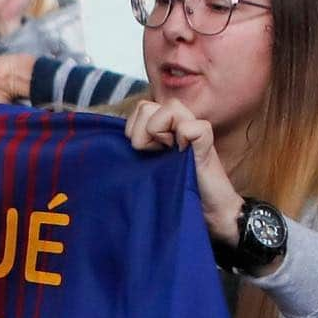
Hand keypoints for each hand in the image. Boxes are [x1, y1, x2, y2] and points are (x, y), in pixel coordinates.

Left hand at [124, 99, 241, 242]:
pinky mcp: (207, 141)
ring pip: (169, 107)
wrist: (206, 210)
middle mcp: (178, 120)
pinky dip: (183, 140)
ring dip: (159, 134)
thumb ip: (136, 145)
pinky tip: (185, 157)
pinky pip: (190, 127)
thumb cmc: (173, 188)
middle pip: (146, 106)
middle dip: (141, 134)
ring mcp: (194, 127)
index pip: (139, 108)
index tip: (146, 154)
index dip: (134, 131)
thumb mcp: (146, 164)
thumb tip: (109, 140)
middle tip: (156, 154)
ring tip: (169, 154)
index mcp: (163, 124)